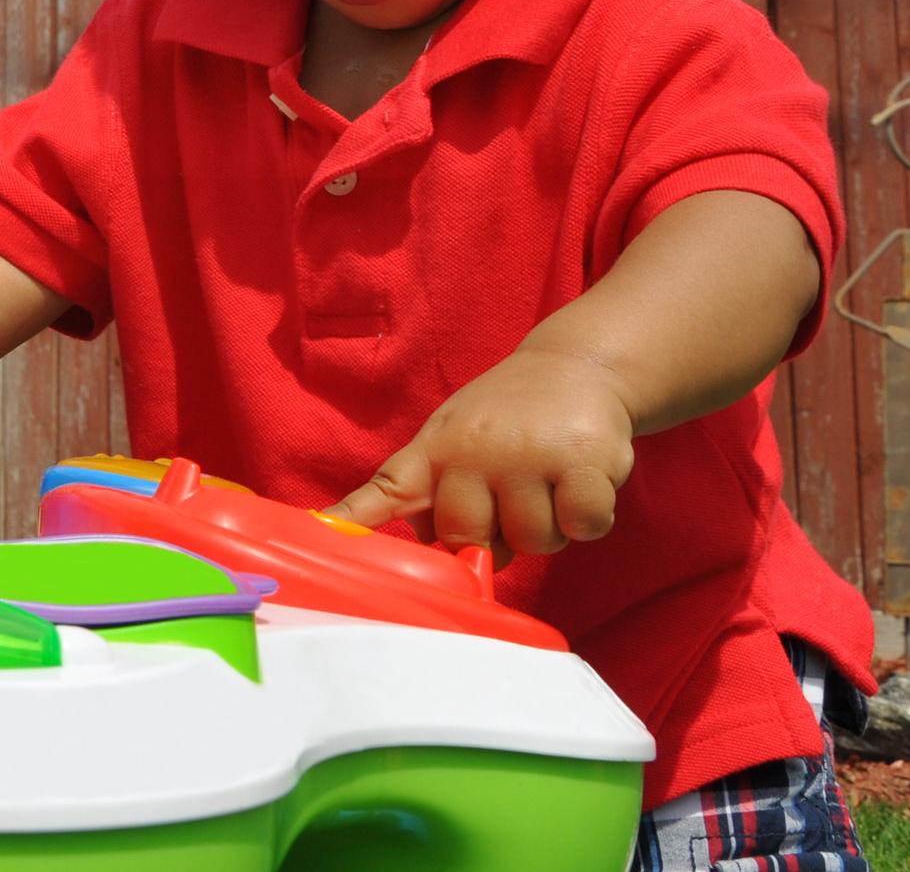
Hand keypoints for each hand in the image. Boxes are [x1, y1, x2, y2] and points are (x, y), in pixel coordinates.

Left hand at [324, 348, 633, 562]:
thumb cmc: (508, 418)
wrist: (575, 366)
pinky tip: (582, 480)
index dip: (354, 516)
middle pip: (469, 540)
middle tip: (512, 497)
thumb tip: (425, 544)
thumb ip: (433, 493)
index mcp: (436, 451)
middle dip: (495, 535)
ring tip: (549, 482)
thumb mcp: (456, 440)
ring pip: (533, 541)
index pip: (386, 489)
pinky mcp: (582, 461)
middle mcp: (474, 452)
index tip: (321, 532)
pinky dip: (588, 517)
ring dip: (549, 527)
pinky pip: (583, 526)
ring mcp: (527, 455)